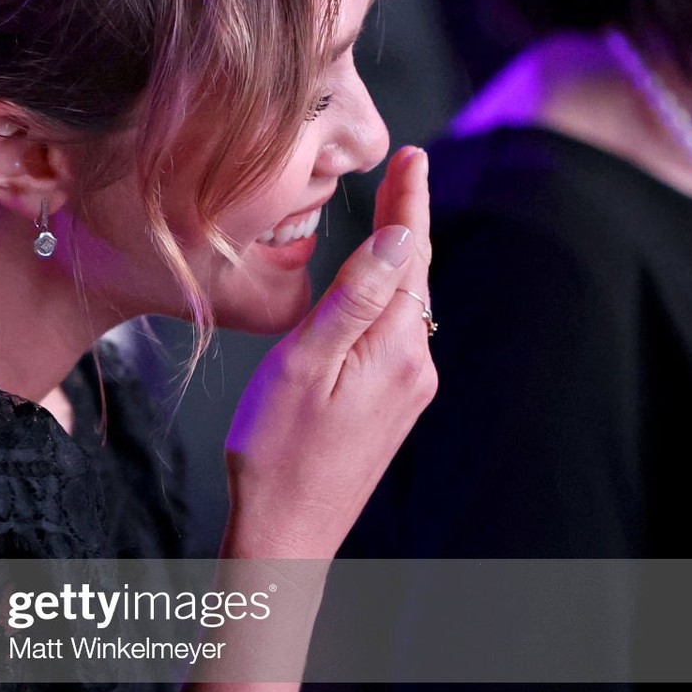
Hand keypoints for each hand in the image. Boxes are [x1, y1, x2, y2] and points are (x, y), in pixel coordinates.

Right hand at [223, 146, 436, 560]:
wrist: (286, 535)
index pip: (410, 255)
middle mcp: (415, 367)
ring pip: (406, 306)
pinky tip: (374, 285)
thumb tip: (401, 236)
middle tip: (405, 166)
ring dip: (398, 257)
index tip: (412, 155)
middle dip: (409, 220)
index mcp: (395, 349)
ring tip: (393, 209)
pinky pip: (395, 334)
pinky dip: (387, 296)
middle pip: (415, 276)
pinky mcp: (393, 408)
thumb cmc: (276, 453)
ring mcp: (407, 390)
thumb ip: (354, 297)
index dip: (409, 201)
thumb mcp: (304, 363)